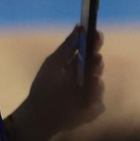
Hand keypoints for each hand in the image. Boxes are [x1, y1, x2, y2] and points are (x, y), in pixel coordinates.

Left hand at [10, 24, 104, 140]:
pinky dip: (92, 102)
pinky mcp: (94, 109)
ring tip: (86, 85)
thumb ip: (67, 46)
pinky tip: (83, 104)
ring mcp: (91, 94)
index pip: (90, 50)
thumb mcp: (54, 63)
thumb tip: (79, 26)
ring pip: (100, 85)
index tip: (97, 34)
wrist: (40, 114)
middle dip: (96, 62)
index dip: (94, 42)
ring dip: (94, 84)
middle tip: (95, 60)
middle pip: (97, 65)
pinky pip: (99, 103)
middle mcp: (86, 77)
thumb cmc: (45, 86)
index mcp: (77, 64)